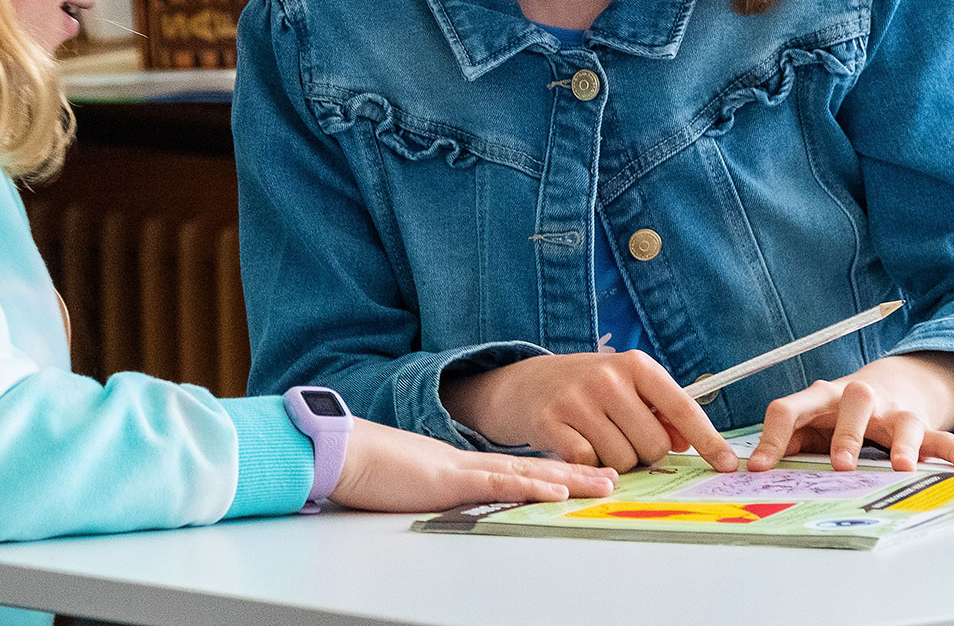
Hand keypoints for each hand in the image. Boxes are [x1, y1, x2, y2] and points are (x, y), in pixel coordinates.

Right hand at [329, 418, 616, 511]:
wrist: (340, 453)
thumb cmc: (366, 470)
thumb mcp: (409, 483)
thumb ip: (433, 491)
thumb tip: (446, 500)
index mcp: (460, 465)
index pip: (515, 468)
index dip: (552, 470)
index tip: (583, 475)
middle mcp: (468, 463)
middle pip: (533, 466)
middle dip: (576, 472)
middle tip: (613, 477)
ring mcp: (461, 469)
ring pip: (527, 472)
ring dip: (569, 478)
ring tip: (604, 484)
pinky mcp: (449, 481)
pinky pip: (497, 484)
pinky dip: (530, 486)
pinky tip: (556, 490)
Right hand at [439, 351, 738, 473]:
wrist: (527, 384)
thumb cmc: (590, 388)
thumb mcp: (627, 386)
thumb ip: (660, 411)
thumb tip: (688, 442)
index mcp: (635, 365)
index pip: (681, 407)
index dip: (707, 440)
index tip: (728, 464)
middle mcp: (608, 378)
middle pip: (653, 444)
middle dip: (644, 451)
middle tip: (623, 436)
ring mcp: (578, 400)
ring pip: (623, 460)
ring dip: (616, 462)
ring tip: (598, 438)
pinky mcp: (551, 424)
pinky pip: (589, 464)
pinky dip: (589, 465)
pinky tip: (578, 444)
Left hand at [749, 351, 953, 472]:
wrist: (891, 383)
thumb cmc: (839, 413)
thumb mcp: (811, 422)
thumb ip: (788, 439)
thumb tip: (758, 466)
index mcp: (820, 398)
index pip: (790, 408)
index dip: (773, 437)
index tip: (759, 468)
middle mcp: (858, 398)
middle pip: (853, 402)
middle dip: (847, 433)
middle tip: (841, 465)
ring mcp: (892, 411)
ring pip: (901, 420)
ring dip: (902, 443)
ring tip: (903, 466)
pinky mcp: (920, 423)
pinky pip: (940, 436)